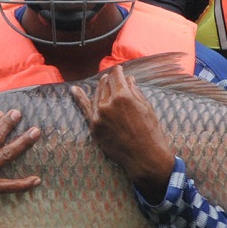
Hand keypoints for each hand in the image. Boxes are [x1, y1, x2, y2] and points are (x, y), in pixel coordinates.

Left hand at [71, 69, 175, 201]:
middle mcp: (108, 104)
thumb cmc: (151, 132)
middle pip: (105, 84)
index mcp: (123, 96)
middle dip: (110, 80)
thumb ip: (135, 91)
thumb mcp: (147, 108)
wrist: (144, 158)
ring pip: (96, 94)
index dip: (118, 71)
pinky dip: (79, 98)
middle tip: (114, 79)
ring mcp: (98, 116)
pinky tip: (75, 90)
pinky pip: (85, 109)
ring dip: (101, 89)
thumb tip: (128, 79)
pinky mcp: (94, 127)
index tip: (120, 69)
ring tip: (105, 85)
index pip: (116, 76)